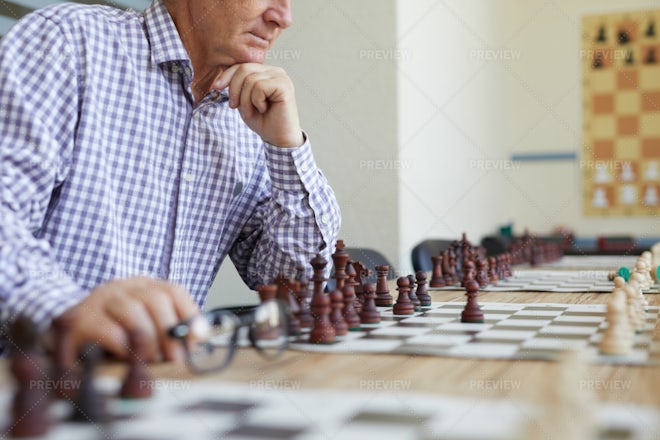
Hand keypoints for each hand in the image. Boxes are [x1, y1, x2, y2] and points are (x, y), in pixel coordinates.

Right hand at [56, 277, 198, 362]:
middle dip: (170, 331)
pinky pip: (108, 332)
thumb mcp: (141, 325)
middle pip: (155, 299)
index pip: (173, 290)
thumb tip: (195, 341)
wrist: (59, 328)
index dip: (189, 314)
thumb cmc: (109, 332)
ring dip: (148, 340)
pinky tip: (128, 358)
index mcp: (141, 286)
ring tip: (151, 358)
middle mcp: (121, 287)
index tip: (197, 338)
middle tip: (174, 357)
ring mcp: (98, 300)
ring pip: (132, 312)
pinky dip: (124, 348)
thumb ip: (167, 329)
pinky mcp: (78, 321)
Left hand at [213, 63, 303, 147]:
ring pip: (250, 80)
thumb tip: (219, 78)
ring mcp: (281, 77)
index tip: (216, 88)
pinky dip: (256, 101)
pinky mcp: (284, 86)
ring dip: (245, 100)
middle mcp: (275, 71)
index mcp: (266, 72)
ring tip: (251, 112)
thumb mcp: (243, 100)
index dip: (227, 75)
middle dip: (234, 89)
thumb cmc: (262, 120)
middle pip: (244, 69)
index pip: (241, 65)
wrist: (278, 138)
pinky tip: (263, 109)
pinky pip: (260, 87)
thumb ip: (237, 86)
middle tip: (234, 106)